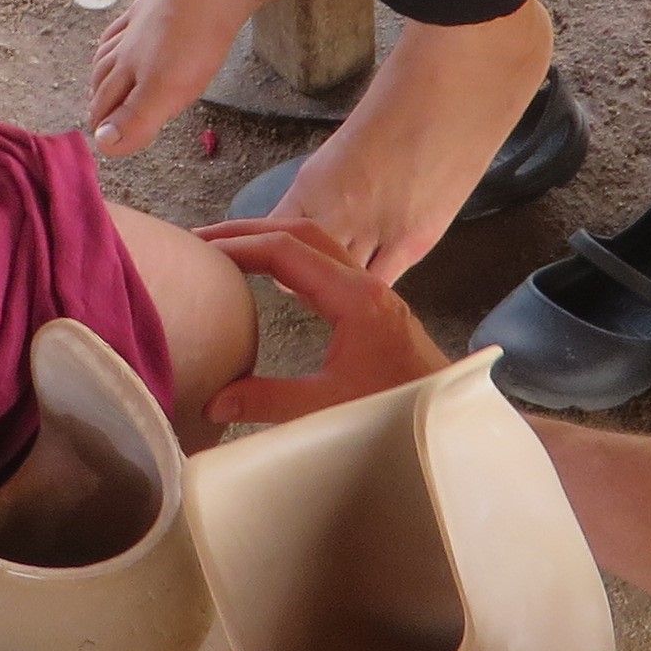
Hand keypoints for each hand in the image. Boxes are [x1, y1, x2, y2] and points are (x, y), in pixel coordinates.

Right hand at [200, 222, 447, 423]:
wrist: (450, 420)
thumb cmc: (398, 411)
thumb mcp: (327, 408)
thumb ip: (268, 401)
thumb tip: (214, 401)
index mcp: (354, 297)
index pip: (286, 251)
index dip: (239, 246)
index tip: (201, 251)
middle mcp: (365, 283)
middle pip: (302, 233)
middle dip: (249, 229)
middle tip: (203, 237)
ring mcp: (371, 292)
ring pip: (316, 244)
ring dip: (272, 239)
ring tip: (228, 248)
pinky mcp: (373, 307)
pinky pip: (326, 265)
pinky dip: (291, 259)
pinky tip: (271, 278)